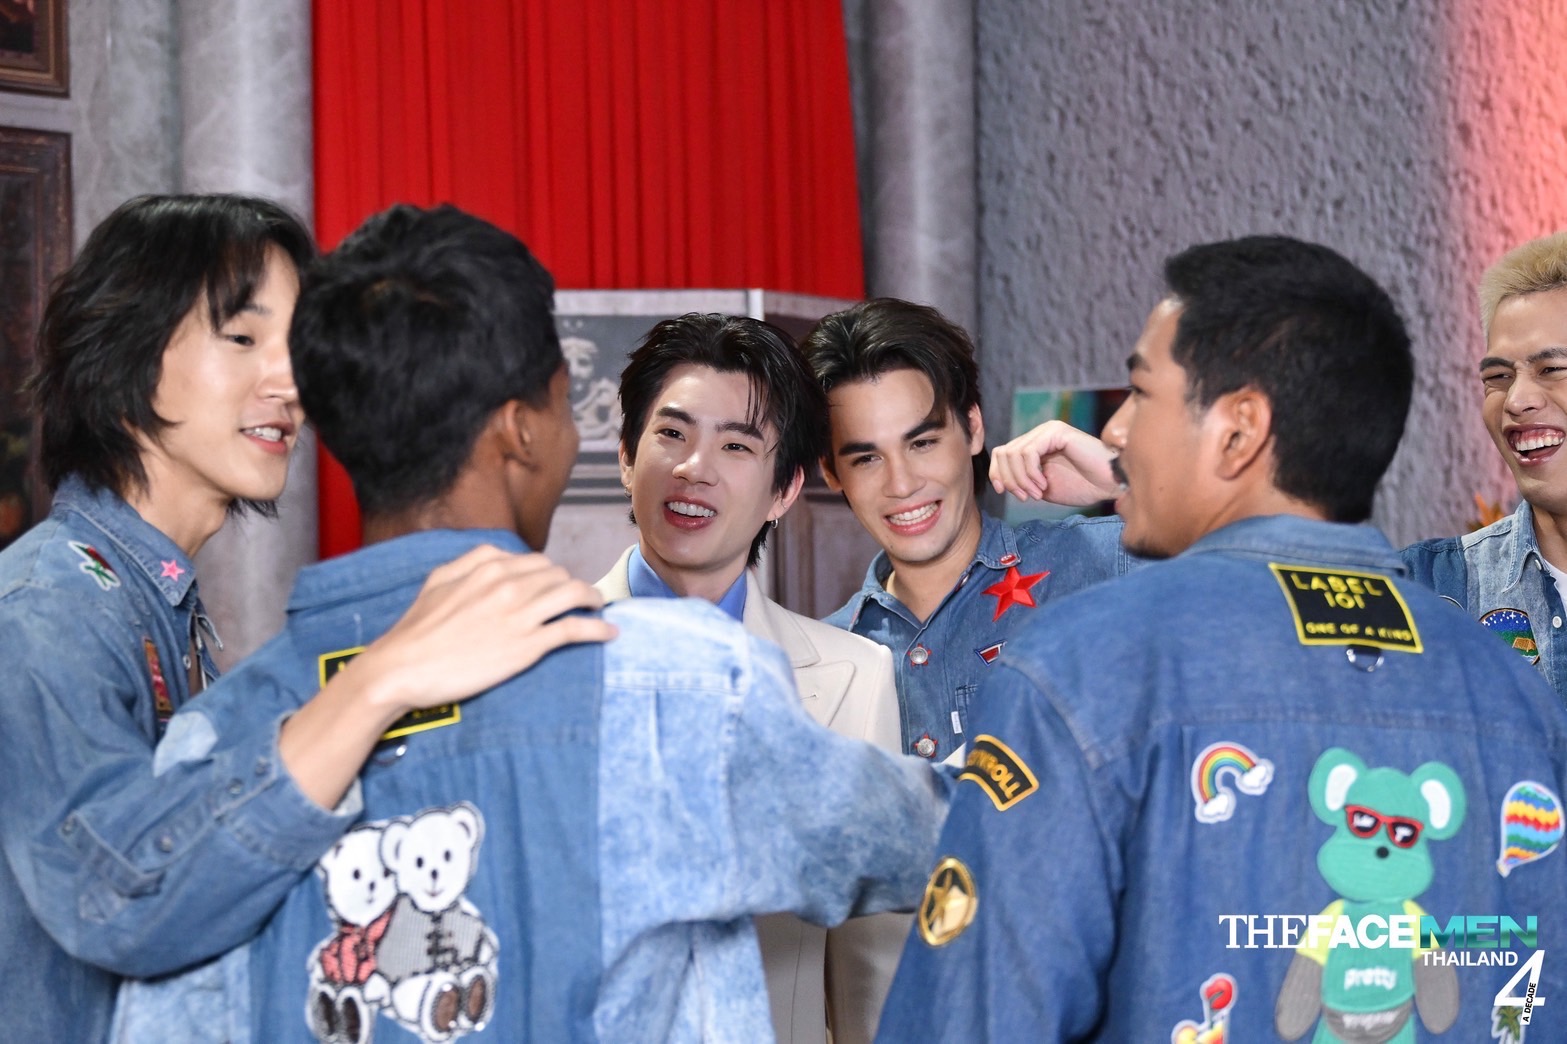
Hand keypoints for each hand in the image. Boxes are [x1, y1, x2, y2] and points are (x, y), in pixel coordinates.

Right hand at [352, 546, 616, 712]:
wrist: (402, 668)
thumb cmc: (416, 629)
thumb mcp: (438, 580)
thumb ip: (470, 561)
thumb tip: (497, 554)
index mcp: (488, 567)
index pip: (537, 563)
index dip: (552, 574)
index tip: (557, 586)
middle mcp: (509, 584)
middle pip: (559, 576)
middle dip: (573, 585)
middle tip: (580, 599)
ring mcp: (520, 615)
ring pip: (573, 595)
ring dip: (592, 600)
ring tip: (599, 609)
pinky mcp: (528, 646)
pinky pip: (574, 629)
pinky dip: (597, 628)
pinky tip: (609, 632)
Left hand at [988, 420, 1120, 506]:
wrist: (1110, 484)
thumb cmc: (1083, 486)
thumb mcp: (1043, 487)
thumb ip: (1022, 481)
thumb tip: (1000, 481)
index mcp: (1035, 444)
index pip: (1002, 453)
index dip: (997, 473)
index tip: (1003, 493)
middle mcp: (1040, 433)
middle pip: (1004, 453)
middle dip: (1010, 480)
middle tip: (1025, 497)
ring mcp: (1048, 430)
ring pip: (1013, 454)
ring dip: (1021, 480)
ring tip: (1037, 494)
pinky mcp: (1057, 432)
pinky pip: (1029, 453)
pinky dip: (1031, 473)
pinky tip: (1043, 485)